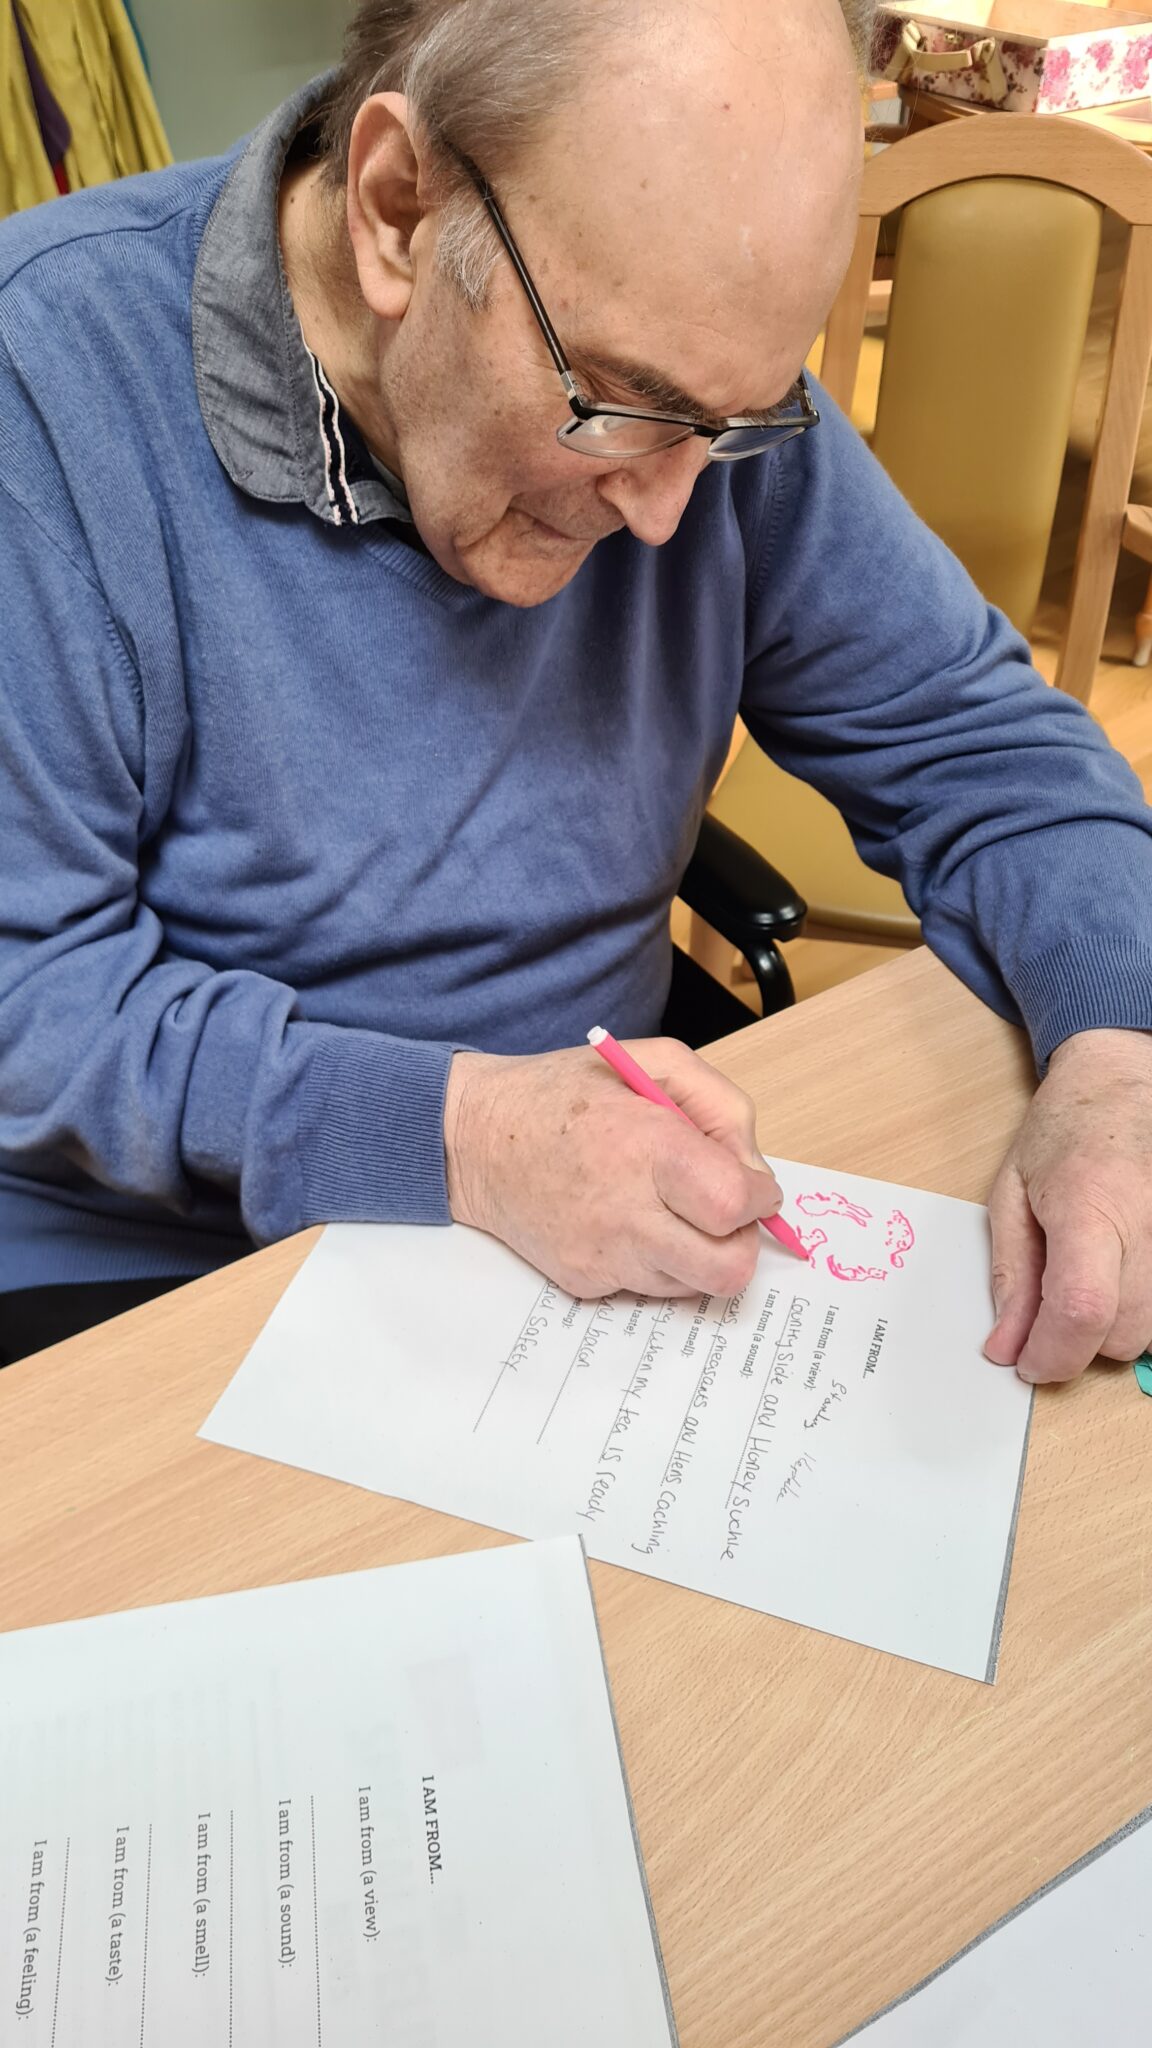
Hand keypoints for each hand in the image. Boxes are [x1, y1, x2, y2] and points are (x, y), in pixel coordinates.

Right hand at [443, 1038, 780, 1298]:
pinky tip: (630, 1222)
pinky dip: (659, 1261)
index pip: (734, 1203)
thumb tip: (753, 1172)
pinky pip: (651, 1288)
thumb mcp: (652, 1061)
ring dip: (699, 1252)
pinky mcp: (584, 1282)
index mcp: (647, 1149)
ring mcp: (603, 1256)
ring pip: (694, 1285)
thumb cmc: (564, 1095)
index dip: (760, 1196)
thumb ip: (720, 1107)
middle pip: (727, 1267)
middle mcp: (626, 1212)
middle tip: (720, 1210)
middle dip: (740, 1240)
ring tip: (669, 1209)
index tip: (750, 1184)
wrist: (474, 1140)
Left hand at [985, 1028, 1151, 1383]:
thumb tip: (1006, 1348)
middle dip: (1078, 1340)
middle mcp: (1150, 1226)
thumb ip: (1011, 1275)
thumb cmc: (1066, 1129)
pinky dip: (1143, 1308)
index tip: (1026, 1360)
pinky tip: (1124, 1271)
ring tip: (1096, 1270)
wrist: (1127, 1081)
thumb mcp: (1012, 1194)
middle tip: (1054, 1298)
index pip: (1081, 1307)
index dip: (1051, 1353)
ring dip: (1116, 1326)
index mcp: (1090, 1205)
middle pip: (1121, 1334)